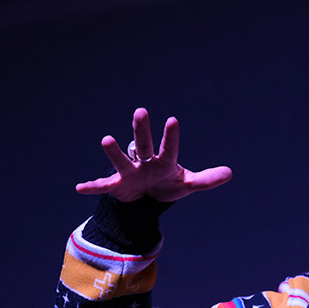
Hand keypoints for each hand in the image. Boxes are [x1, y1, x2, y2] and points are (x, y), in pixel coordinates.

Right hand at [75, 107, 232, 201]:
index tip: (173, 120)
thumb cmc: (168, 183)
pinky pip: (104, 186)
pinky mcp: (118, 185)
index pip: (169, 147)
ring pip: (122, 161)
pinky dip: (92, 187)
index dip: (171, 136)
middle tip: (141, 111)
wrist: (148, 197)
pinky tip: (79, 188)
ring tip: (106, 139)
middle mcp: (145, 161)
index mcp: (165, 160)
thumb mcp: (188, 183)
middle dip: (142, 130)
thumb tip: (230, 173)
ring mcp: (130, 172)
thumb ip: (206, 179)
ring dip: (115, 152)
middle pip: (144, 144)